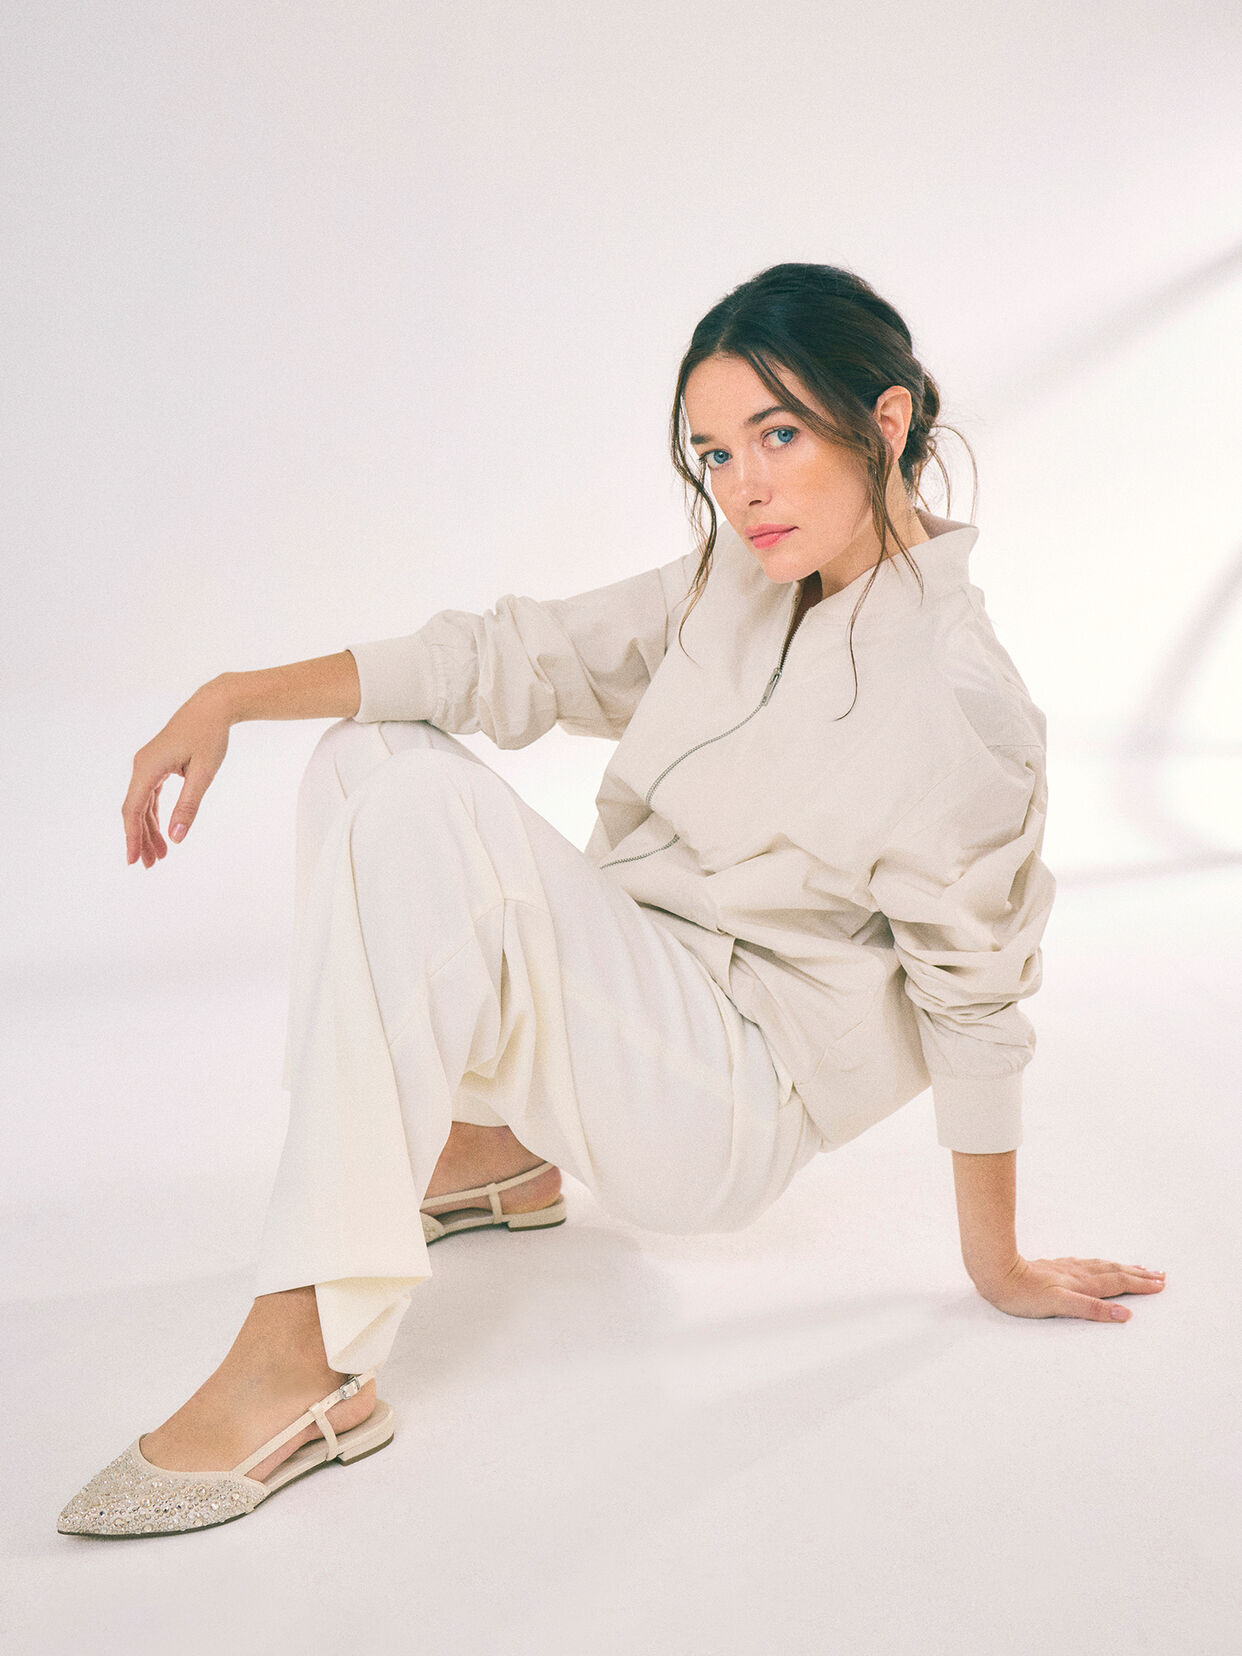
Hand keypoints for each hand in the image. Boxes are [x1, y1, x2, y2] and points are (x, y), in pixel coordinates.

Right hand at [122, 681, 233, 866]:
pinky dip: (154, 814)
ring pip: (142, 804)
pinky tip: (160, 831)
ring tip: (159, 855)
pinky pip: (150, 795)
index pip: (133, 810)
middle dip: (141, 839)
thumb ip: (188, 805)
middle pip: (135, 810)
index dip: (132, 837)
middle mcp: (142, 766)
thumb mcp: (203, 774)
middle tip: (149, 866)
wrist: (213, 706)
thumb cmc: (210, 736)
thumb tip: (176, 836)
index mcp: (148, 768)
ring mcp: (148, 764)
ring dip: (148, 829)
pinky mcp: (157, 764)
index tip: (133, 860)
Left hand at [972, 1255, 1166, 1321]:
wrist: (997, 1274)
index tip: (1161, 1285)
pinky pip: (1088, 1265)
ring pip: (1102, 1266)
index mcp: (1082, 1283)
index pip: (1118, 1283)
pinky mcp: (1055, 1267)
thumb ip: (1091, 1310)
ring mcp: (1067, 1269)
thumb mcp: (1060, 1306)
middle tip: (1160, 1274)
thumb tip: (1125, 1316)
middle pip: (1115, 1271)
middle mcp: (1078, 1273)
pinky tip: (1098, 1266)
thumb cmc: (1025, 1295)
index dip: (1140, 1285)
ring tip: (1138, 1267)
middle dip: (1138, 1274)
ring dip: (1123, 1267)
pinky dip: (1102, 1266)